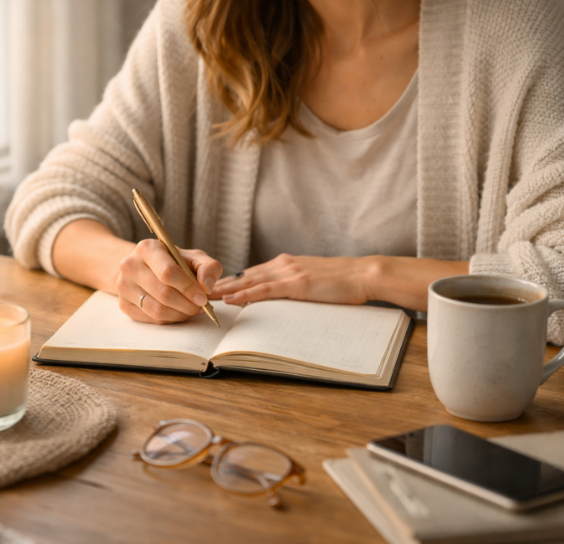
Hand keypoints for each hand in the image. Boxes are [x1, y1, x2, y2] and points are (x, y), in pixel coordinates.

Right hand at [116, 239, 222, 323]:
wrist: (145, 268)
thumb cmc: (173, 262)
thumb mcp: (193, 257)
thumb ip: (208, 267)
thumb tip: (207, 287)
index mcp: (147, 248)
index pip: (168, 272)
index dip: (188, 288)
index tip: (203, 297)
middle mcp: (130, 265)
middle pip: (164, 293)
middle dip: (187, 304)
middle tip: (200, 307)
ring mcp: (123, 286)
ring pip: (157, 310)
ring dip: (180, 314)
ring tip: (191, 310)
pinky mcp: (123, 304)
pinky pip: (151, 319)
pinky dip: (170, 319)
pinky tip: (177, 312)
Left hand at [210, 254, 372, 305]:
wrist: (363, 274)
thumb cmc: (343, 281)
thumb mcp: (314, 280)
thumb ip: (295, 284)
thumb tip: (282, 296)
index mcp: (287, 264)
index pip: (253, 273)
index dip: (233, 280)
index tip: (215, 287)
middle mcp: (283, 264)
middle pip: (245, 275)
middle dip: (222, 283)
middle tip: (200, 290)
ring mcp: (289, 272)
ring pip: (250, 281)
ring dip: (226, 289)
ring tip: (207, 296)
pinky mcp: (296, 283)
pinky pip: (265, 290)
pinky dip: (245, 294)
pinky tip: (232, 300)